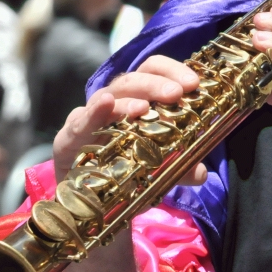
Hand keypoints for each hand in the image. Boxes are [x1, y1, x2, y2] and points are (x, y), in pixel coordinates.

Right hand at [53, 56, 208, 187]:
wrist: (84, 200)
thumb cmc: (123, 171)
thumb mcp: (158, 170)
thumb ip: (180, 168)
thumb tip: (201, 172)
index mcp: (136, 99)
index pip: (152, 70)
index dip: (172, 70)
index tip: (193, 83)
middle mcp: (113, 101)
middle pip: (133, 80)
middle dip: (155, 84)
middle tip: (176, 94)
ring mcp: (89, 116)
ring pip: (108, 96)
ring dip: (127, 100)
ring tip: (144, 108)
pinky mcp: (69, 136)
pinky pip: (80, 121)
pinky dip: (93, 112)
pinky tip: (105, 104)